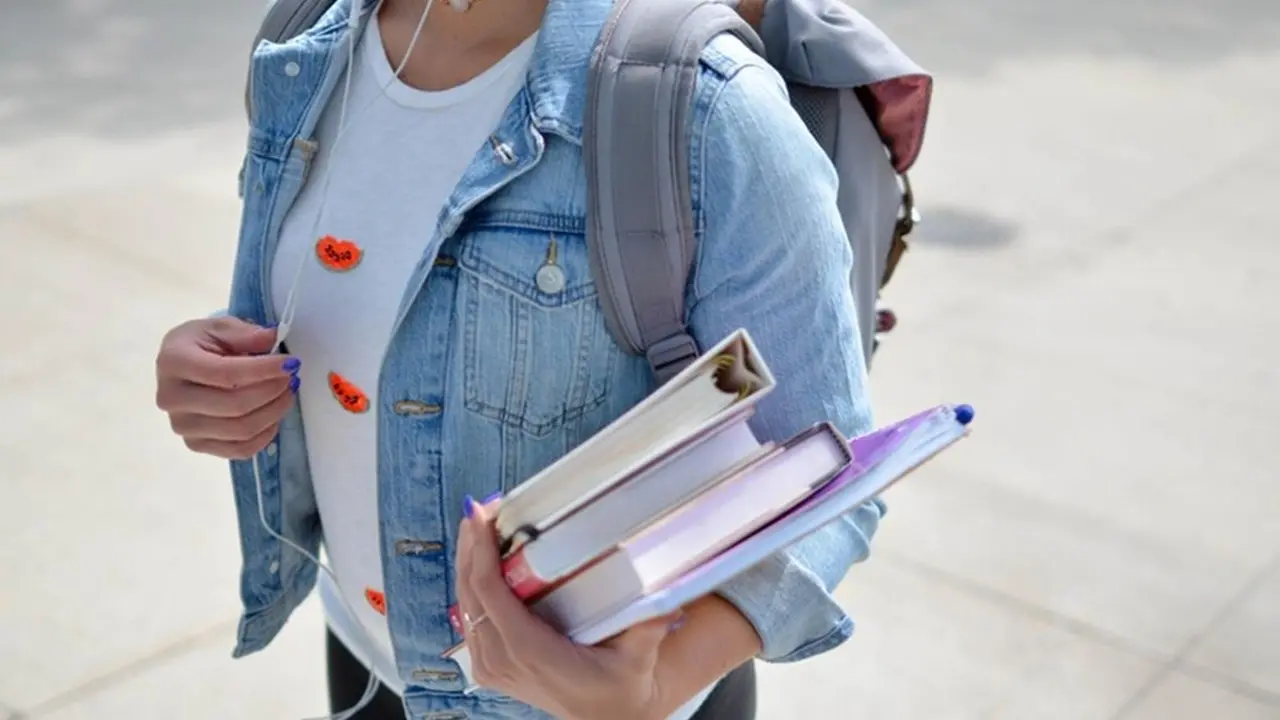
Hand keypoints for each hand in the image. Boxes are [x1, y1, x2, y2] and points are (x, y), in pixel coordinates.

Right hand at [154, 316, 299, 458]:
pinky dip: (265, 435)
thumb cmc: (201, 344)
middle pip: (235, 406)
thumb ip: (245, 333)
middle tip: (292, 378)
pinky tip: (274, 415)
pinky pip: (239, 450)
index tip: (291, 363)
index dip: (264, 370)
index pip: (226, 373)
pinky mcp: (196, 444)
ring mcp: (183, 426)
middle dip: (272, 391)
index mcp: (174, 363)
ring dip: (273, 412)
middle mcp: (172, 398)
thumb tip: (272, 339)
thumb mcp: (220, 327)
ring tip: (287, 393)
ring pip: (240, 430)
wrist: (181, 366)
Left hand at [455, 498, 680, 719]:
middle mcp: (502, 659)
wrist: (608, 718)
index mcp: (529, 651)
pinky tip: (480, 559)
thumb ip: (648, 628)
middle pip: (470, 591)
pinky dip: (472, 584)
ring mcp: (491, 665)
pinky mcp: (490, 665)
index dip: (480, 550)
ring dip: (468, 561)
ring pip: (465, 603)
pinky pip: (471, 617)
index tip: (481, 515)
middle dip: (471, 545)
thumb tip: (666, 599)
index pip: (490, 592)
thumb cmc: (619, 687)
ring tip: (479, 524)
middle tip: (480, 508)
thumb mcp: (638, 658)